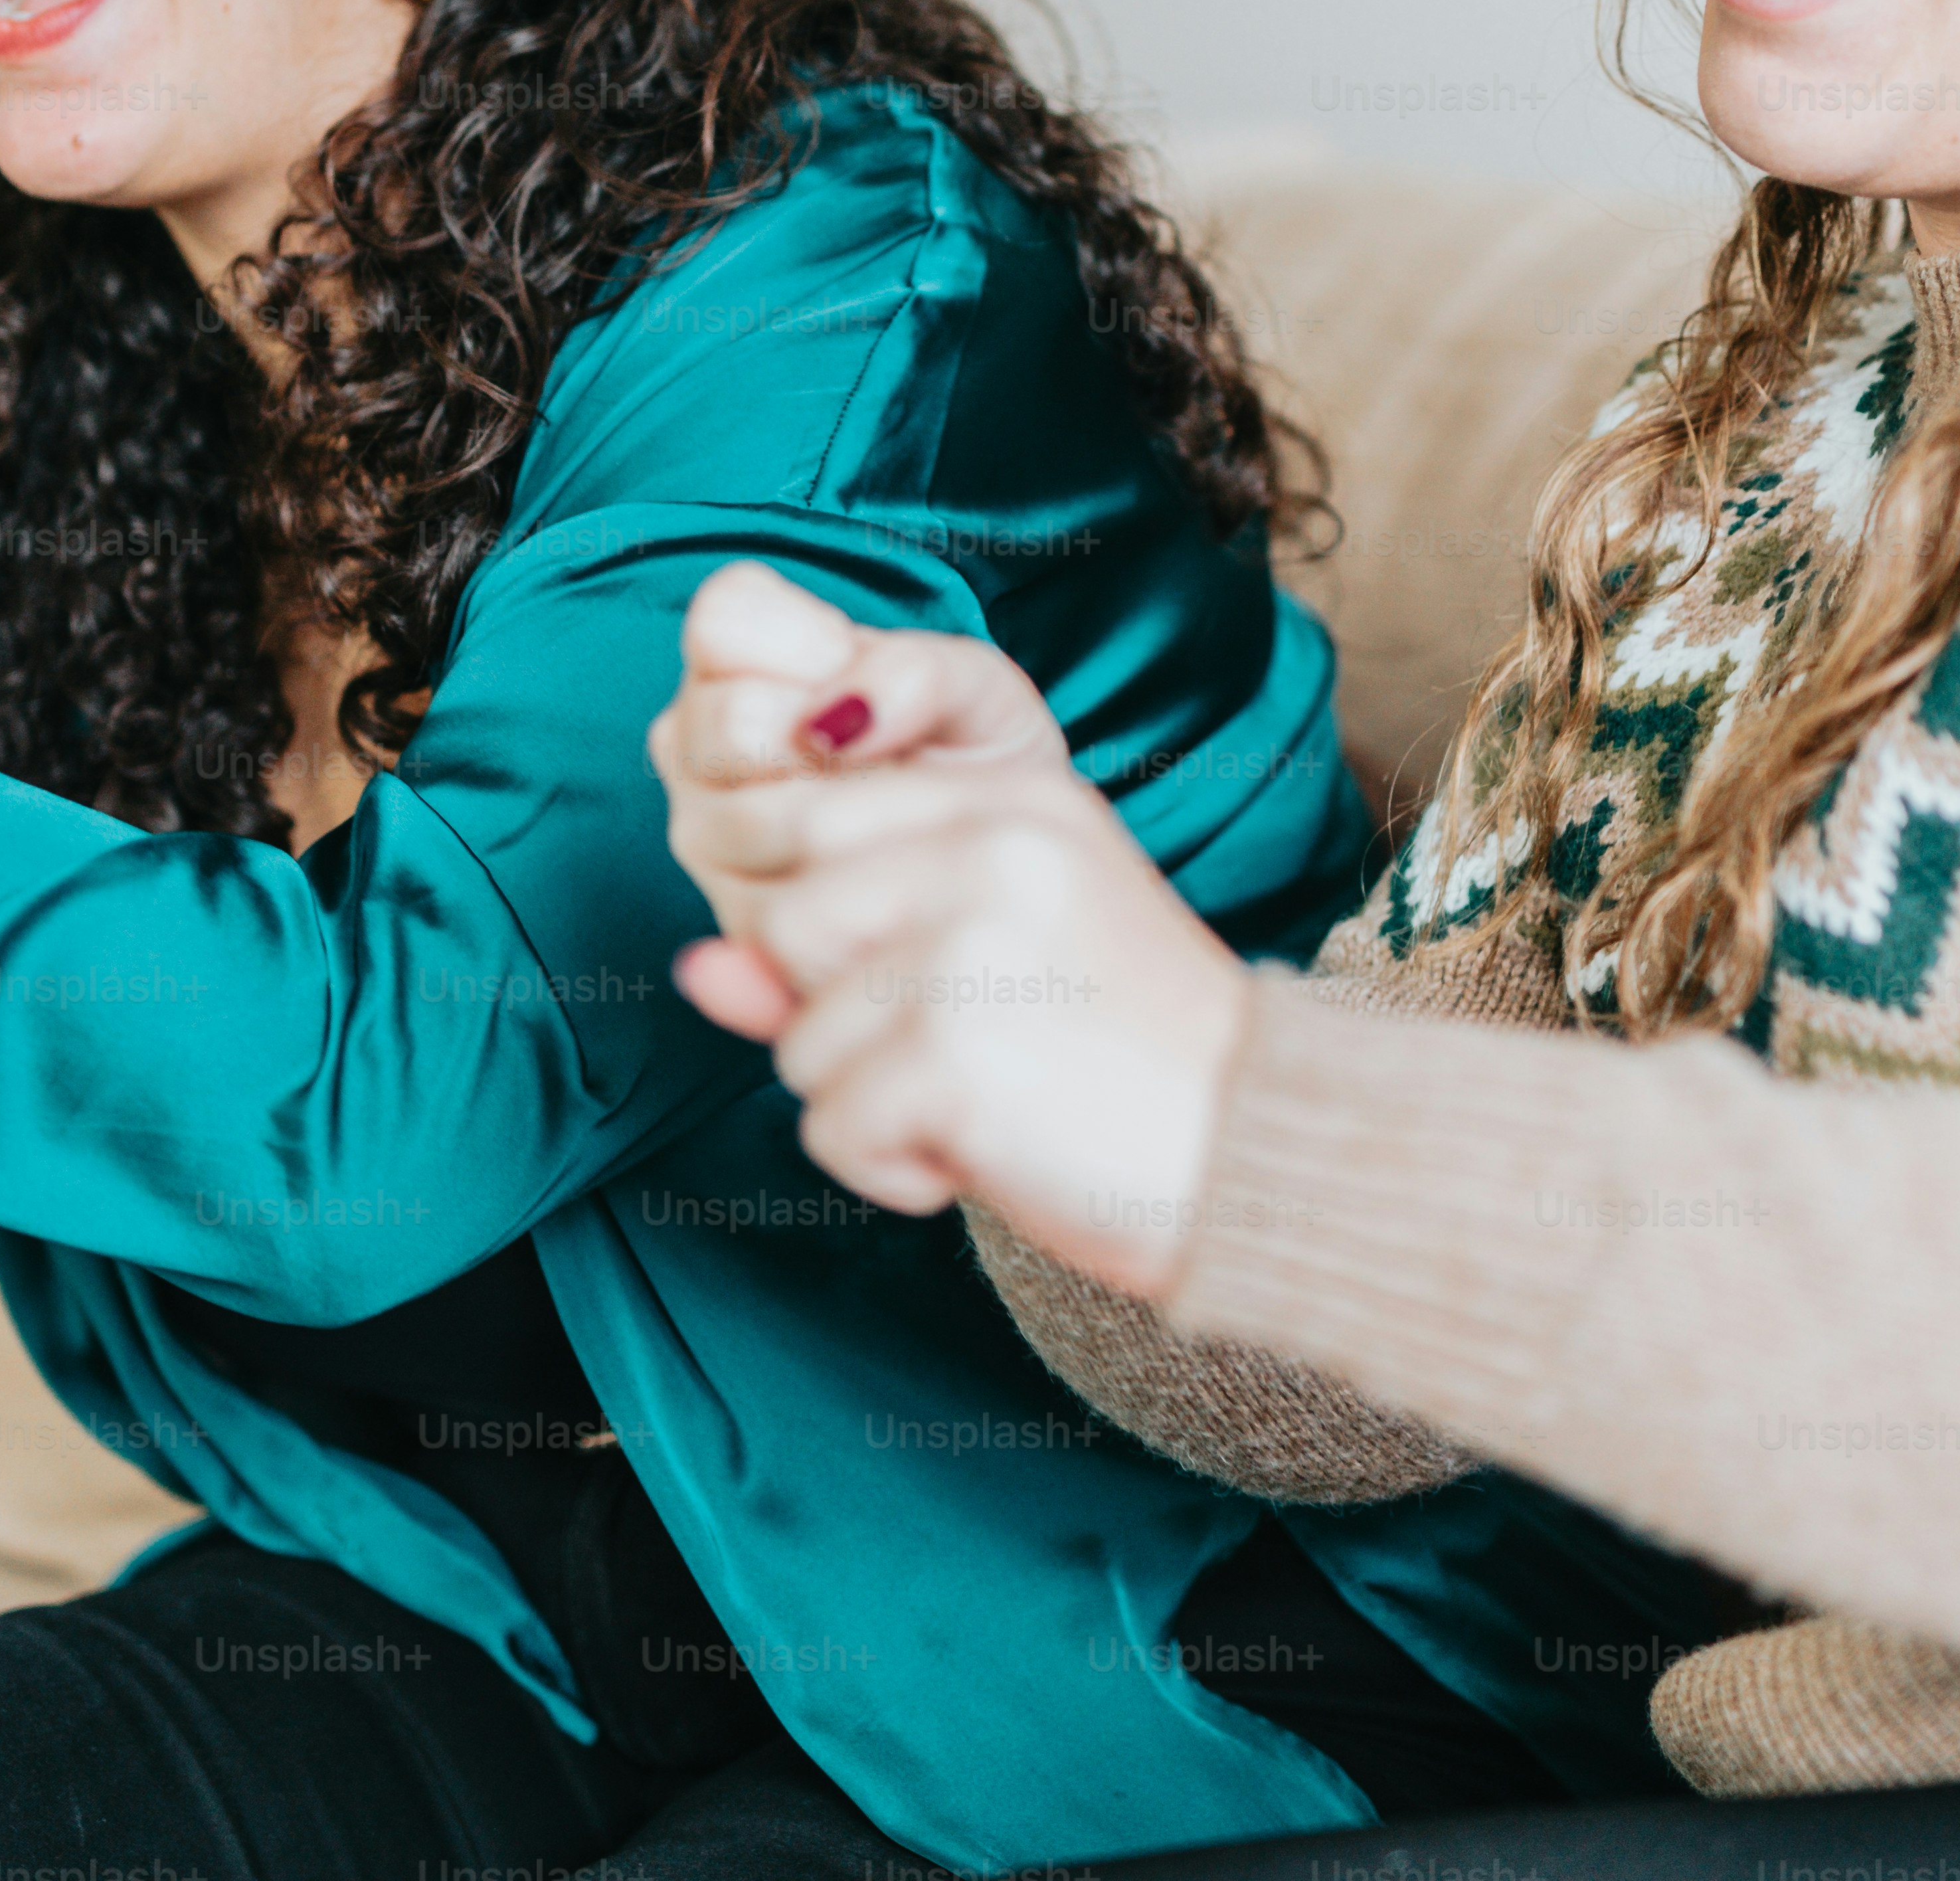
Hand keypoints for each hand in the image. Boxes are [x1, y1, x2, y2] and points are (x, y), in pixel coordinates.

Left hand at [649, 562, 1252, 1295]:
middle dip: (835, 1010)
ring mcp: (966, 944)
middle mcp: (986, 844)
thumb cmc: (1129, 1059)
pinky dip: (893, 1168)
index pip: (808, 815)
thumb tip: (694, 970)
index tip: (916, 980)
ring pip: (797, 1036)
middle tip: (958, 1049)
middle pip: (783, 920)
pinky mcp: (952, 1053)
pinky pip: (831, 1128)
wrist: (1265, 1156)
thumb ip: (841, 950)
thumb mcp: (993, 962)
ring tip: (992, 1101)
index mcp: (1010, 791)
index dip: (826, 926)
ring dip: (870, 1100)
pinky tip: (992, 1153)